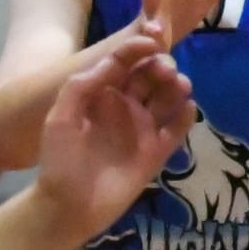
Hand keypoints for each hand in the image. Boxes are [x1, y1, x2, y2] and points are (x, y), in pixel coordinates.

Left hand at [34, 34, 194, 231]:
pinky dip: (185, 117)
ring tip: (180, 85)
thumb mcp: (61, 117)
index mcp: (101, 94)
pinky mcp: (157, 152)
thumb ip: (82, 86)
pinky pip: (176, 129)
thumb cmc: (60, 161)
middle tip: (165, 69)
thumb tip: (114, 62)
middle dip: (160, 66)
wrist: (68, 207)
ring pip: (167, 99)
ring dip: (177, 87)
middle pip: (150, 76)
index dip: (137, 49)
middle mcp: (125, 106)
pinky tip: (187, 108)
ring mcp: (143, 129)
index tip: (151, 42)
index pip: (123, 62)